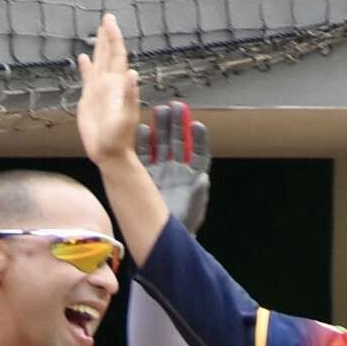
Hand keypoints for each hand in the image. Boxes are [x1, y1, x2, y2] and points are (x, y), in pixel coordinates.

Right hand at [73, 13, 143, 166]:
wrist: (109, 152)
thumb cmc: (119, 136)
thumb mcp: (126, 116)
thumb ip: (129, 94)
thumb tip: (132, 73)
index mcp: (118, 84)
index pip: (117, 55)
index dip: (114, 38)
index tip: (110, 21)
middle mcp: (109, 83)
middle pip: (108, 54)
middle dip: (107, 36)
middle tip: (107, 18)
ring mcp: (99, 90)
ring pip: (99, 63)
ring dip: (98, 47)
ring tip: (98, 32)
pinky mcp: (89, 99)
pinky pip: (87, 78)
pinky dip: (85, 67)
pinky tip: (83, 57)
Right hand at [138, 101, 209, 234]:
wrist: (161, 239)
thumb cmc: (181, 225)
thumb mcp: (194, 210)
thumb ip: (199, 192)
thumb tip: (202, 177)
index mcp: (192, 176)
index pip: (198, 151)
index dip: (198, 138)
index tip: (196, 124)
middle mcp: (177, 170)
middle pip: (179, 142)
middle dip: (177, 124)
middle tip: (175, 107)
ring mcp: (160, 171)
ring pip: (162, 144)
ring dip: (161, 128)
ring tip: (160, 110)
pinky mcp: (145, 175)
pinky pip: (144, 156)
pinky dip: (144, 143)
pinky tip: (144, 130)